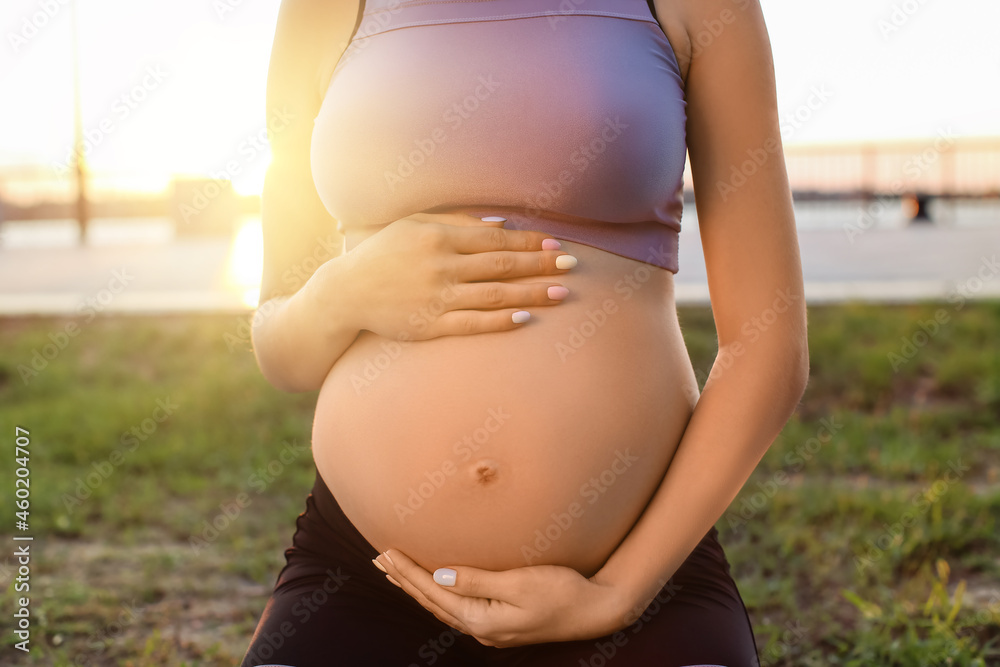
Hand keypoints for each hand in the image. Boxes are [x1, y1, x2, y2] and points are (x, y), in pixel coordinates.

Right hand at [327, 211, 575, 340]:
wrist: (346, 292)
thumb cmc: (383, 253)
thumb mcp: (414, 225)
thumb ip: (457, 222)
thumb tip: (502, 225)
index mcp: (438, 237)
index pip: (495, 239)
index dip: (528, 242)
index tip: (555, 244)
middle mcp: (440, 266)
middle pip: (501, 265)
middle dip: (540, 265)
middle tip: (571, 266)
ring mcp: (437, 298)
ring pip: (494, 295)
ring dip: (531, 294)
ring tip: (561, 294)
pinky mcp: (431, 325)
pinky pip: (473, 323)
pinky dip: (500, 321)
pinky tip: (525, 318)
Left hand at [373, 549, 627, 647]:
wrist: (597, 610)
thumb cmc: (563, 591)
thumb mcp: (520, 582)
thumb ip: (478, 580)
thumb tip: (439, 577)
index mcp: (482, 619)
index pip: (433, 592)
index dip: (407, 572)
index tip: (385, 553)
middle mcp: (481, 628)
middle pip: (432, 602)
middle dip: (405, 580)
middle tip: (379, 560)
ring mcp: (491, 629)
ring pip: (443, 606)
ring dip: (418, 588)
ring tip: (397, 572)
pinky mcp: (500, 623)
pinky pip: (457, 607)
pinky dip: (438, 594)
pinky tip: (435, 587)